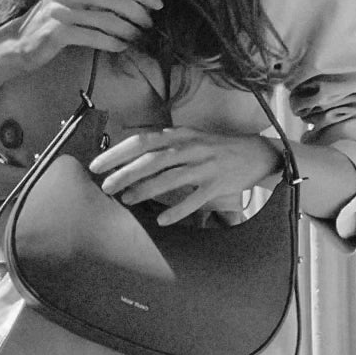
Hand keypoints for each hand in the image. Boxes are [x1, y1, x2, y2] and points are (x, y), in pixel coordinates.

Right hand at [0, 0, 162, 75]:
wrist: (16, 43)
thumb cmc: (52, 24)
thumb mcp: (73, 3)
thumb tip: (136, 4)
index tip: (158, 4)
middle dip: (139, 13)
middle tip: (148, 26)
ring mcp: (62, 11)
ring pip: (108, 19)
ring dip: (128, 31)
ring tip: (136, 39)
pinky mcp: (57, 32)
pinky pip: (95, 37)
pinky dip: (113, 43)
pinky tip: (121, 47)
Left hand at [88, 127, 282, 225]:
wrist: (257, 153)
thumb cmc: (216, 148)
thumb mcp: (189, 137)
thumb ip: (162, 142)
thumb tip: (127, 144)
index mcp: (181, 134)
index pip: (143, 140)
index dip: (118, 152)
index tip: (98, 165)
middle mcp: (191, 146)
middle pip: (153, 158)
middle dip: (126, 172)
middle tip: (106, 186)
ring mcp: (205, 165)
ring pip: (170, 177)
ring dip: (146, 189)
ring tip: (127, 199)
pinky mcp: (218, 184)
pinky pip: (195, 199)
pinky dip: (178, 210)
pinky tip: (162, 220)